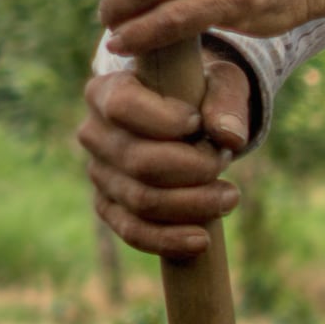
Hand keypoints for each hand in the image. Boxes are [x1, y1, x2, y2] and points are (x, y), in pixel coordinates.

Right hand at [78, 62, 255, 259]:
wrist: (186, 119)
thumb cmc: (199, 95)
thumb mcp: (218, 82)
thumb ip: (226, 101)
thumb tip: (230, 138)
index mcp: (106, 91)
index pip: (123, 107)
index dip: (165, 121)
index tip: (198, 124)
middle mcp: (94, 134)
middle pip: (138, 162)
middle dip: (192, 169)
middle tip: (225, 162)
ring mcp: (98, 173)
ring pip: (140, 201)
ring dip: (192, 205)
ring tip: (229, 197)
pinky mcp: (109, 206)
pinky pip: (133, 231)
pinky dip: (168, 240)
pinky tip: (201, 240)